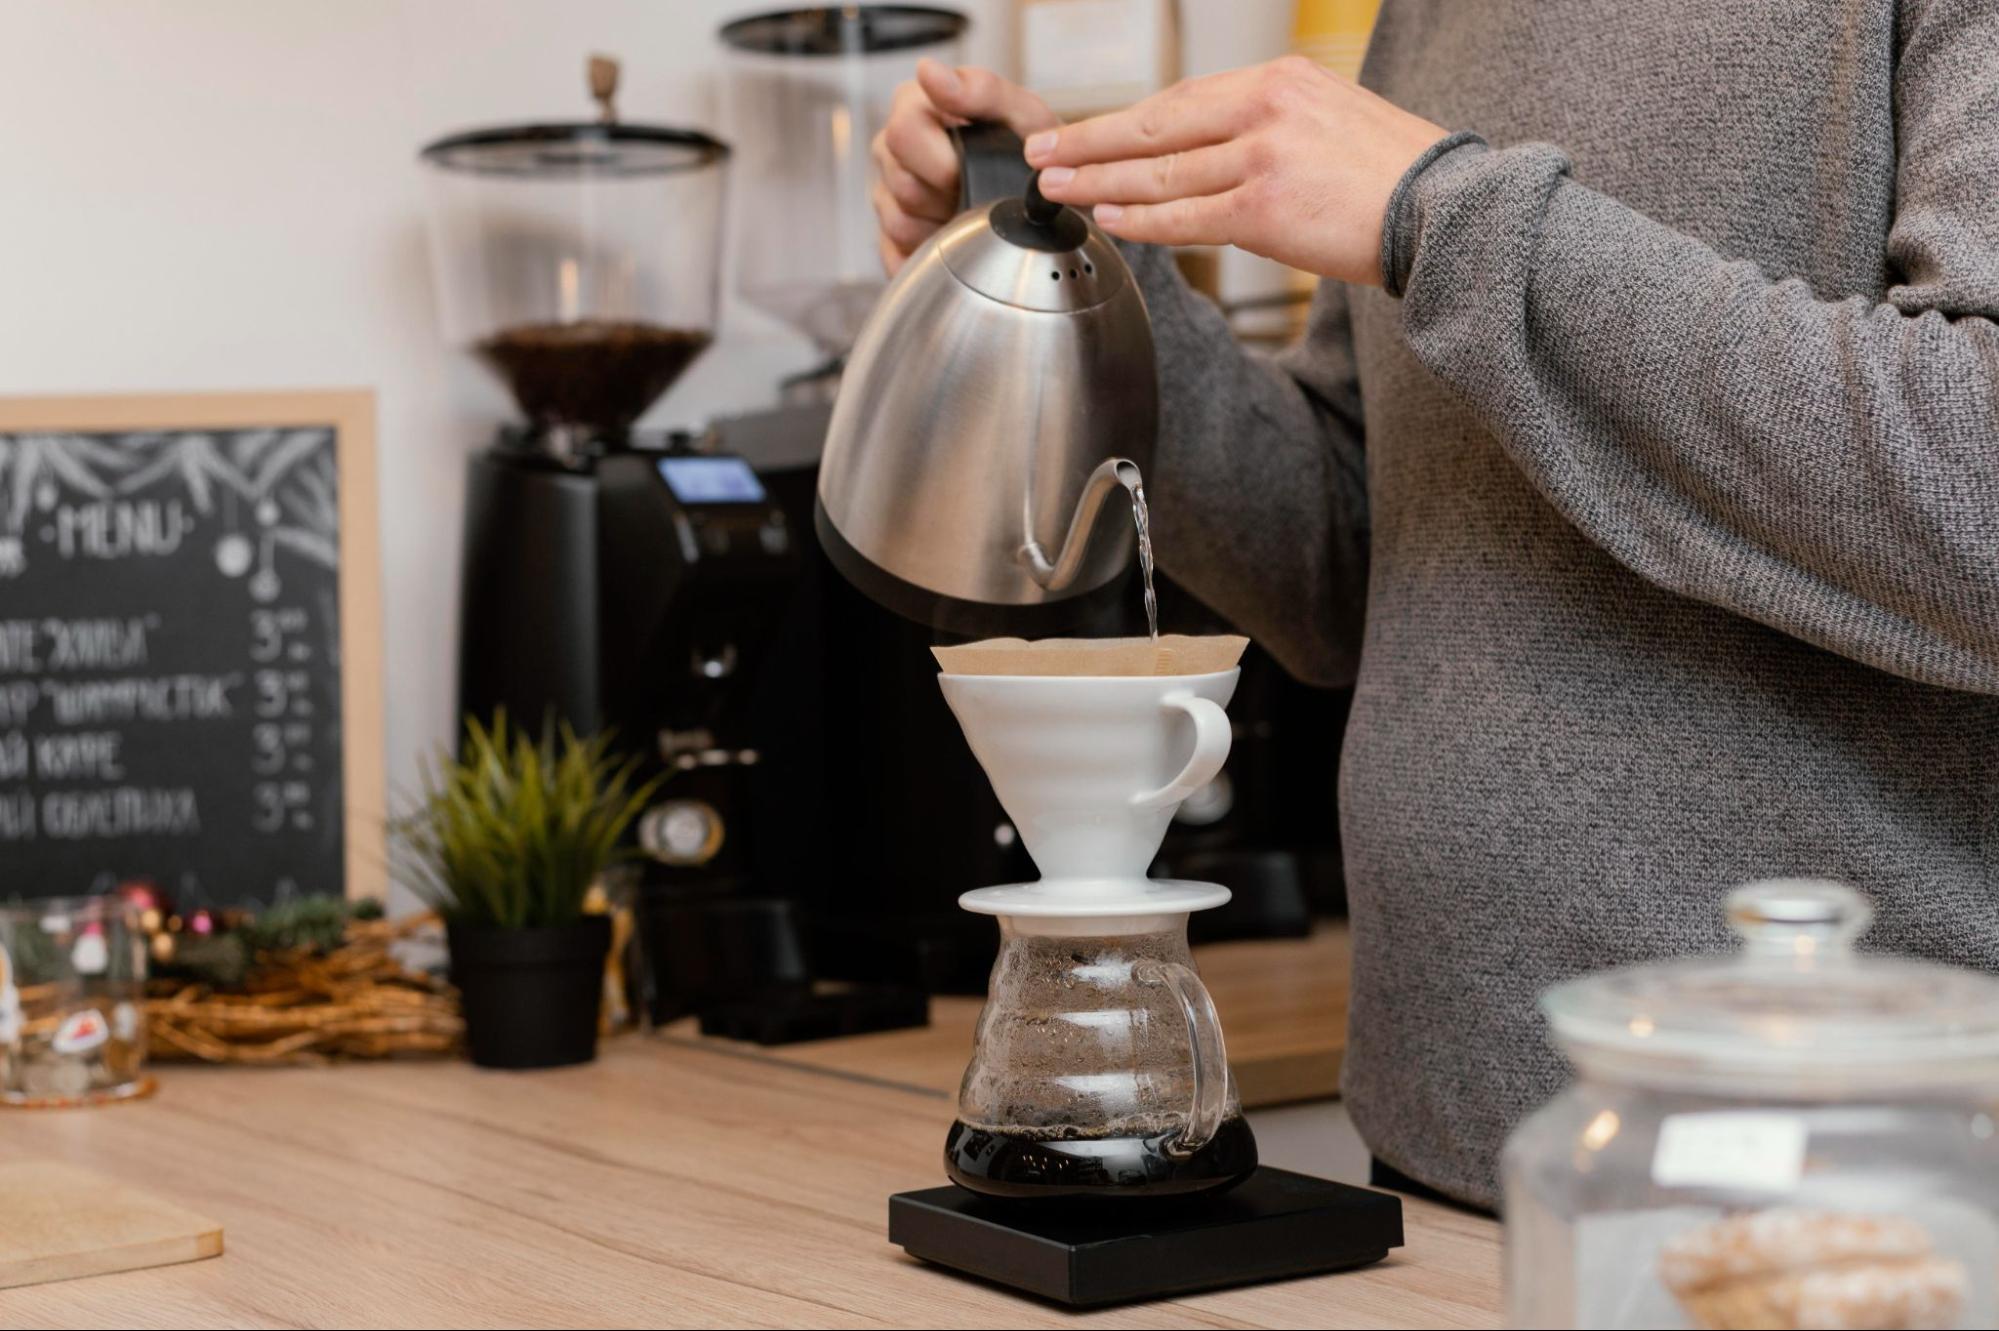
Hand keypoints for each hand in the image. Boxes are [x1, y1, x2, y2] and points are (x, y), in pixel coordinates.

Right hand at [870, 59, 1060, 275]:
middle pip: (901, 183)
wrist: (1043, 193)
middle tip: (979, 193)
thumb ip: (980, 89)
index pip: (902, 133)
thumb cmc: (1031, 149)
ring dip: (943, 227)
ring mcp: (886, 192)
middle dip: (947, 196)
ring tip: (970, 212)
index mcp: (914, 106)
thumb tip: (928, 71)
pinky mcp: (888, 235)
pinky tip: (955, 239)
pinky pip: (897, 253)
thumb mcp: (1022, 114)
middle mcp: (891, 147)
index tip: (970, 169)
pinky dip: (933, 255)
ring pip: (899, 222)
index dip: (942, 162)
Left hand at [1028, 55, 1447, 285]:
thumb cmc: (1391, 180)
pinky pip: (1184, 216)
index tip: (1082, 132)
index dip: (1121, 121)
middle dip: (1090, 142)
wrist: (1445, 211)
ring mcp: (1262, 157)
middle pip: (1155, 126)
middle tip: (1042, 152)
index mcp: (1279, 80)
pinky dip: (1141, 220)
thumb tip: (1200, 160)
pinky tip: (1109, 219)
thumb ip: (1262, 131)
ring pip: (1159, 173)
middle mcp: (1265, 108)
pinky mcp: (1264, 208)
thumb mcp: (1326, 123)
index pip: (1181, 100)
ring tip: (1059, 188)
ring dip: (1100, 182)